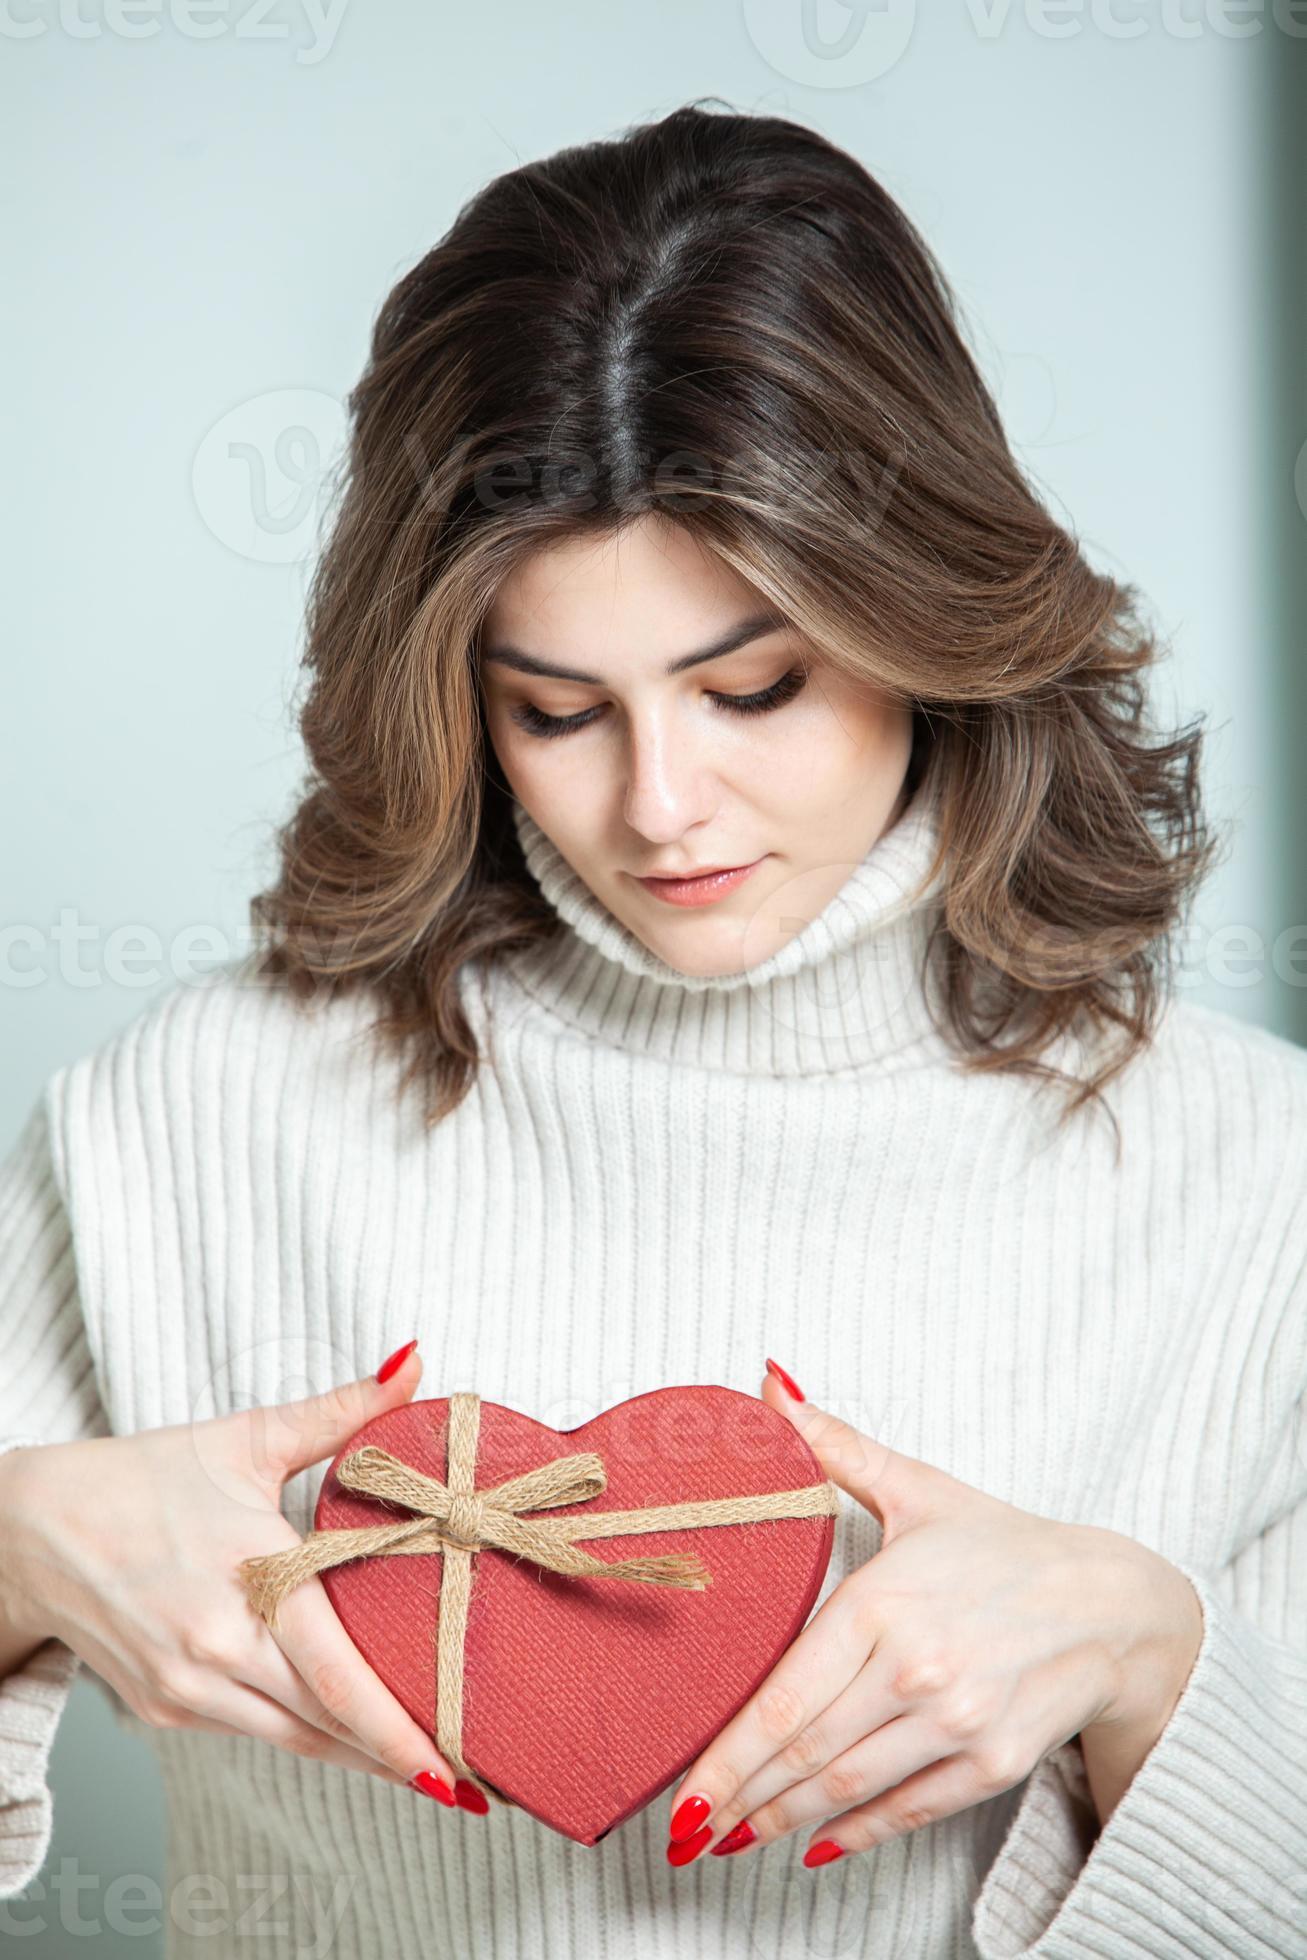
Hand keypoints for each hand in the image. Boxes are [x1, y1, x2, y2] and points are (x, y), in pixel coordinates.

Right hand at [0, 1342, 473, 1810]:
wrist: (30, 1529)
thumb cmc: (143, 1477)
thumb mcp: (248, 1437)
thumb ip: (342, 1409)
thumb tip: (414, 1361)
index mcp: (250, 1577)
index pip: (337, 1676)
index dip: (395, 1731)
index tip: (448, 1768)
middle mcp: (215, 1647)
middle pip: (324, 1722)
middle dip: (394, 1754)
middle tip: (463, 1773)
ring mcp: (185, 1687)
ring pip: (290, 1738)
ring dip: (353, 1754)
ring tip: (419, 1765)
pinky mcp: (163, 1708)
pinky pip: (250, 1729)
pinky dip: (300, 1731)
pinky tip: (343, 1732)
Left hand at [663, 1364, 1202, 1865]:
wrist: (1112, 1604)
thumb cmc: (1002, 1546)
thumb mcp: (916, 1489)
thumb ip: (834, 1446)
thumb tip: (768, 1385)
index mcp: (883, 1602)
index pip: (784, 1697)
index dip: (727, 1754)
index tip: (682, 1791)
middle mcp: (918, 1670)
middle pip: (806, 1752)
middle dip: (740, 1798)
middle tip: (688, 1831)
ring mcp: (959, 1723)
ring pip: (848, 1788)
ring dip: (784, 1821)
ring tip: (735, 1839)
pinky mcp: (993, 1763)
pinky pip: (908, 1810)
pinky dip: (857, 1832)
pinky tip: (815, 1844)